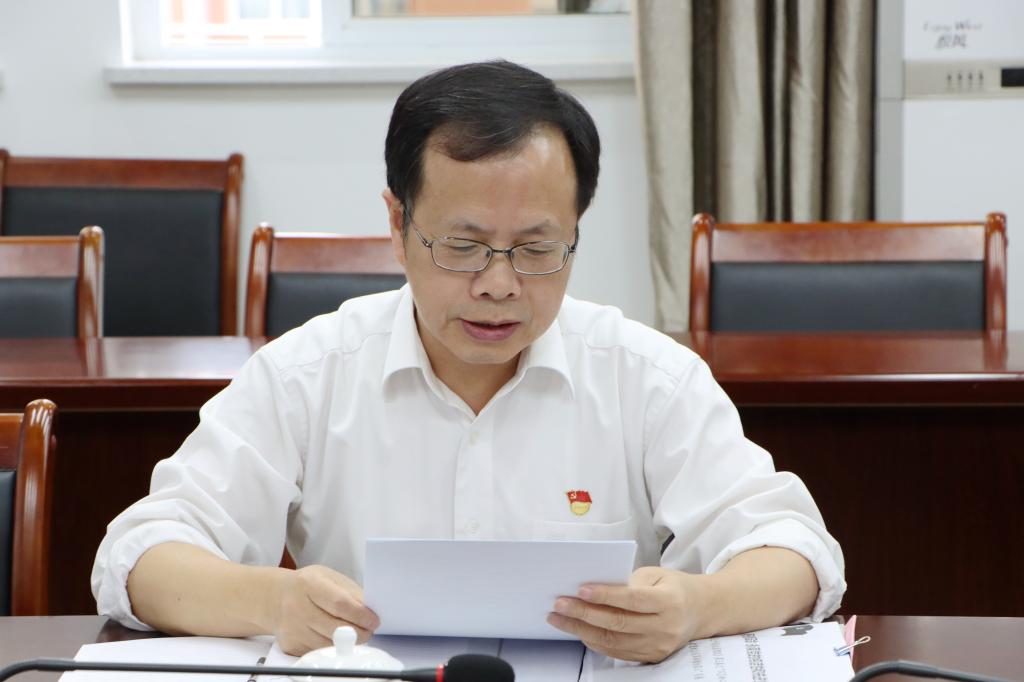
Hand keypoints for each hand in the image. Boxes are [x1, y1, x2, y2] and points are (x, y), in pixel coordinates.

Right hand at [268, 564, 380, 654]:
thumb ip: (351, 592)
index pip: (340, 603)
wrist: (276, 598)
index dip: (360, 615)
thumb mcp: (330, 578)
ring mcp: (292, 628)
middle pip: (336, 628)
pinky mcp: (290, 645)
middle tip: (369, 630)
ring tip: (352, 632)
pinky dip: (332, 647)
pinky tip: (332, 635)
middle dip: (359, 632)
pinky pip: (319, 651)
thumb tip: (370, 611)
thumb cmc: (308, 586)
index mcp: (309, 584)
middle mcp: (297, 606)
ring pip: (329, 644)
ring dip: (348, 642)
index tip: (373, 620)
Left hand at [546, 566, 705, 662]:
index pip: (632, 600)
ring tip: (560, 617)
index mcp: (669, 601)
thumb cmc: (674, 587)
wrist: (702, 610)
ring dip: (582, 630)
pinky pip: (617, 652)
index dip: (605, 596)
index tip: (580, 589)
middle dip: (584, 613)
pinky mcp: (652, 657)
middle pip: (618, 623)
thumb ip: (628, 582)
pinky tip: (579, 629)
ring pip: (614, 641)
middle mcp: (665, 627)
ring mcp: (659, 646)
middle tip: (559, 604)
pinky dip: (595, 641)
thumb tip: (593, 589)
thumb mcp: (656, 575)